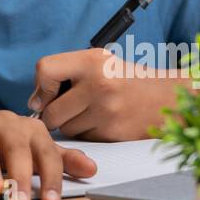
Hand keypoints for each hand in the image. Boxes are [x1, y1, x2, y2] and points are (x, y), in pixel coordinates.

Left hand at [29, 48, 187, 140]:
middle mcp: (98, 84)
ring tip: (91, 112)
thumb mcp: (98, 61)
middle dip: (54, 114)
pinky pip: (84, 139)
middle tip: (69, 108)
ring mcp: (106, 111)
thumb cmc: (125, 79)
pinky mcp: (113, 133)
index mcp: (92, 61)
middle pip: (51, 112)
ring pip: (66, 129)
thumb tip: (34, 102)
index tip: (47, 93)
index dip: (41, 87)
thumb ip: (64, 72)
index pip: (45, 70)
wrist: (166, 99)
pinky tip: (102, 122)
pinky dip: (88, 134)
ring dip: (72, 125)